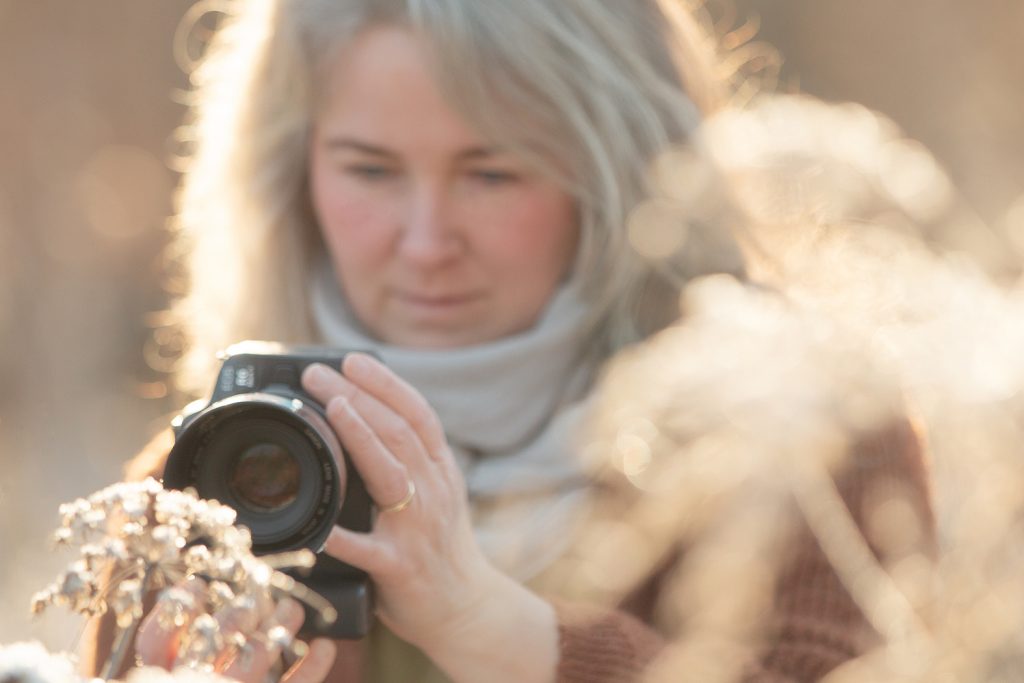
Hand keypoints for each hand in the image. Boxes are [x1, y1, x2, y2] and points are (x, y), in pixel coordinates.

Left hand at [135, 580, 335, 681]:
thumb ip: (160, 666)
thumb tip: (154, 661)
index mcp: (162, 678)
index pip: (161, 640)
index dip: (178, 610)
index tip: (199, 585)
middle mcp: (199, 682)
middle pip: (218, 640)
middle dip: (243, 611)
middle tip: (261, 590)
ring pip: (257, 659)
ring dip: (278, 632)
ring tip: (294, 609)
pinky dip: (309, 670)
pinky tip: (324, 649)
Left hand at [301, 353, 558, 681]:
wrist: (466, 608)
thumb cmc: (440, 547)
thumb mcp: (437, 492)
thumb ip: (409, 458)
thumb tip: (363, 415)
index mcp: (440, 471)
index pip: (417, 414)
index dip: (386, 383)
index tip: (353, 359)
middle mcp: (433, 492)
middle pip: (398, 433)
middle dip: (358, 396)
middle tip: (317, 373)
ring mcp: (417, 529)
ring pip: (391, 473)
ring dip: (361, 436)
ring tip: (331, 408)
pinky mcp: (399, 568)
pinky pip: (367, 550)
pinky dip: (342, 537)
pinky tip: (319, 525)